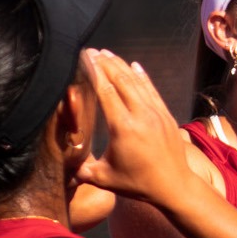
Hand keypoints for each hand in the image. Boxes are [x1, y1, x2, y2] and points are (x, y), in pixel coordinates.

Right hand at [74, 50, 194, 205]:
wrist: (174, 186)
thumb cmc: (137, 184)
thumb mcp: (104, 179)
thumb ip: (81, 169)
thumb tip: (62, 164)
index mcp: (124, 128)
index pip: (107, 92)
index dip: (95, 72)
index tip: (85, 58)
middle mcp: (141, 115)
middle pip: (122, 80)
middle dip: (106, 64)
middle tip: (92, 51)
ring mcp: (156, 113)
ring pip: (137, 82)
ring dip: (122, 66)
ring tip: (108, 54)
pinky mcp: (166, 114)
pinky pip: (152, 90)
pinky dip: (143, 76)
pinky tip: (135, 65)